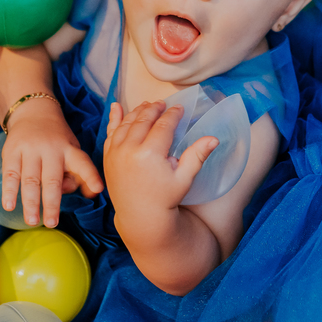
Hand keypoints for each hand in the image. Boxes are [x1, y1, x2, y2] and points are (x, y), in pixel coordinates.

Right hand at [2, 101, 103, 227]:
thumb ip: (79, 173)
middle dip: (52, 203)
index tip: (98, 189)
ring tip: (32, 221)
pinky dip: (8, 191)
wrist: (33, 111)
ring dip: (30, 203)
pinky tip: (8, 206)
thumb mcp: (72, 149)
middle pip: (52, 180)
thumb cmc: (57, 140)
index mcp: (69, 150)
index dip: (90, 176)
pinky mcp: (12, 150)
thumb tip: (90, 194)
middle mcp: (50, 149)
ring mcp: (30, 149)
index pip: (83, 163)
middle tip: (51, 223)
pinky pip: (10, 174)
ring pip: (30, 180)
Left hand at [103, 102, 217, 216]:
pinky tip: (117, 107)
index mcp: (150, 154)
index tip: (179, 108)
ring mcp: (116, 153)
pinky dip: (114, 118)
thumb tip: (214, 138)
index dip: (173, 114)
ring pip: (127, 123)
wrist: (141, 217)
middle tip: (163, 104)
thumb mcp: (184, 178)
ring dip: (138, 111)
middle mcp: (130, 150)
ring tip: (148, 105)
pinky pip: (110, 133)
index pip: (163, 125)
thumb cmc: (166, 198)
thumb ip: (198, 155)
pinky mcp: (108, 158)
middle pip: (143, 120)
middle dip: (154, 109)